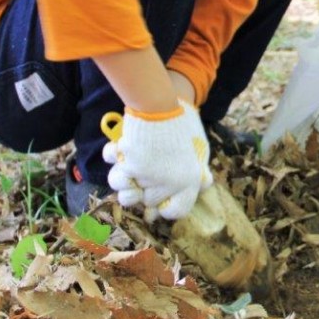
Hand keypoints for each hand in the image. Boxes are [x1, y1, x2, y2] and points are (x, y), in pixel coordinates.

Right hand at [102, 100, 212, 219]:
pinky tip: (119, 151)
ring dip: (124, 185)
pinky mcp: (128, 166)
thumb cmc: (183, 124)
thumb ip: (200, 169)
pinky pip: (115, 172)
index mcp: (188, 183)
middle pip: (147, 204)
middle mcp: (167, 185)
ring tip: (128, 174)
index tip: (161, 201)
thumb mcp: (200, 147)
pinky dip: (113, 159)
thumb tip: (204, 184)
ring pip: (125, 196)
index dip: (166, 209)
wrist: (161, 106)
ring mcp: (146, 177)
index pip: (176, 212)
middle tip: (143, 180)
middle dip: (144, 193)